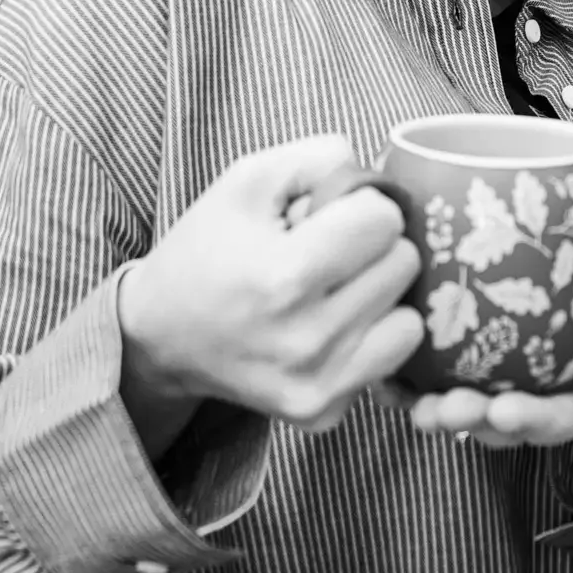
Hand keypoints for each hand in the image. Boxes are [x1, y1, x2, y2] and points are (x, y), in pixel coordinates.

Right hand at [119, 134, 423, 435]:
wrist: (161, 335)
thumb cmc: (208, 247)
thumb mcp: (249, 178)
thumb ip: (322, 158)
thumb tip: (382, 179)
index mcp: (284, 277)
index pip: (384, 220)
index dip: (360, 206)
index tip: (327, 217)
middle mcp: (306, 340)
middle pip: (403, 265)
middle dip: (374, 247)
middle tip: (328, 253)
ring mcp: (318, 384)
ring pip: (411, 317)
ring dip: (381, 295)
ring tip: (334, 290)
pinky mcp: (323, 413)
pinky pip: (393, 359)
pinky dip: (373, 337)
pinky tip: (331, 326)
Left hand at [396, 290, 572, 450]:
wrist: (565, 267)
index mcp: (567, 406)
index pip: (552, 419)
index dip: (529, 419)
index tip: (505, 410)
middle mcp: (521, 405)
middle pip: (495, 421)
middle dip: (471, 418)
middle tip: (447, 409)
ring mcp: (483, 391)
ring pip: (457, 411)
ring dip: (434, 411)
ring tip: (416, 405)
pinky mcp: (445, 373)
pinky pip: (420, 386)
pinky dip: (402, 388)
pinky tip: (385, 382)